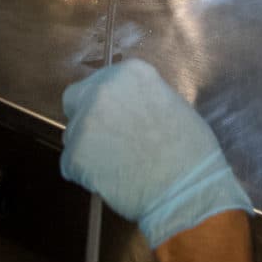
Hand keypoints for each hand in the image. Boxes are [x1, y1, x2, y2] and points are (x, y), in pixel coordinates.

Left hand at [61, 59, 252, 248]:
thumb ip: (140, 97)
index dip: (110, 100)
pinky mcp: (72, 157)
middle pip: (76, 99)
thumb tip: (126, 105)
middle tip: (109, 136)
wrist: (185, 188)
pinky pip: (73, 164)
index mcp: (129, 73)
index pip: (102, 79)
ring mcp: (84, 124)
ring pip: (74, 134)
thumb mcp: (170, 104)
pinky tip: (113, 179)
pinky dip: (87, 173)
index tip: (120, 115)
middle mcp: (101, 91)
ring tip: (119, 163)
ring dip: (88, 146)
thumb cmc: (190, 148)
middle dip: (88, 115)